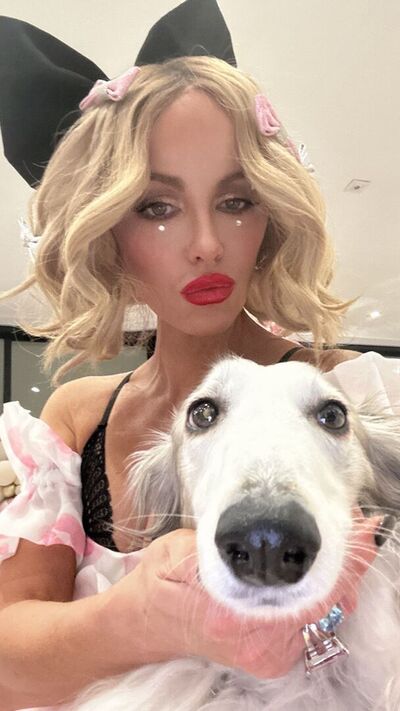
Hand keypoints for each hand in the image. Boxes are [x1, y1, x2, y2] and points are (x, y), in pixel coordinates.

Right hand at [105, 515, 380, 679]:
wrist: (143, 623)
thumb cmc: (161, 580)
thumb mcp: (186, 546)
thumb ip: (229, 540)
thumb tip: (280, 522)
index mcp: (233, 616)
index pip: (311, 592)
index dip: (341, 558)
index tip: (358, 525)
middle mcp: (258, 646)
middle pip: (328, 604)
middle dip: (345, 562)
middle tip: (354, 524)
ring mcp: (268, 657)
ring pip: (326, 614)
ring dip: (338, 577)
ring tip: (341, 538)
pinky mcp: (272, 658)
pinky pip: (315, 624)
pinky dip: (325, 595)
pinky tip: (322, 568)